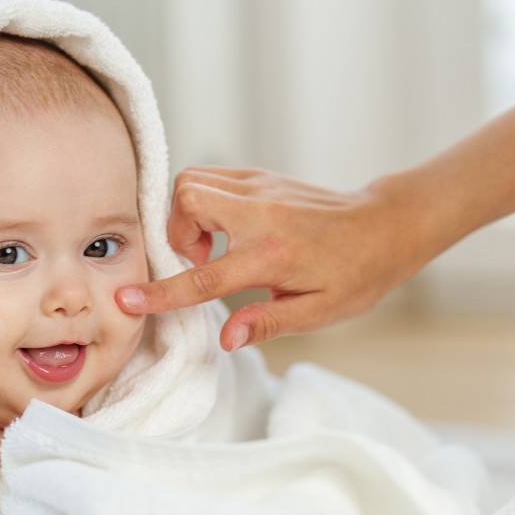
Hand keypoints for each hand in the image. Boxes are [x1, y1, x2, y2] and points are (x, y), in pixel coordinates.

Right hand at [116, 167, 425, 349]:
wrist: (385, 226)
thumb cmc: (357, 274)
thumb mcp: (320, 312)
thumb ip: (268, 322)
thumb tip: (226, 338)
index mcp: (274, 255)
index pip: (204, 276)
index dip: (162, 291)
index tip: (128, 298)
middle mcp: (261, 213)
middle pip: (187, 200)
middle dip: (174, 232)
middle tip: (198, 260)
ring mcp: (259, 187)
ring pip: (192, 181)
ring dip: (185, 215)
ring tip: (210, 246)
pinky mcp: (260, 177)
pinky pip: (210, 176)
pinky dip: (200, 200)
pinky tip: (222, 228)